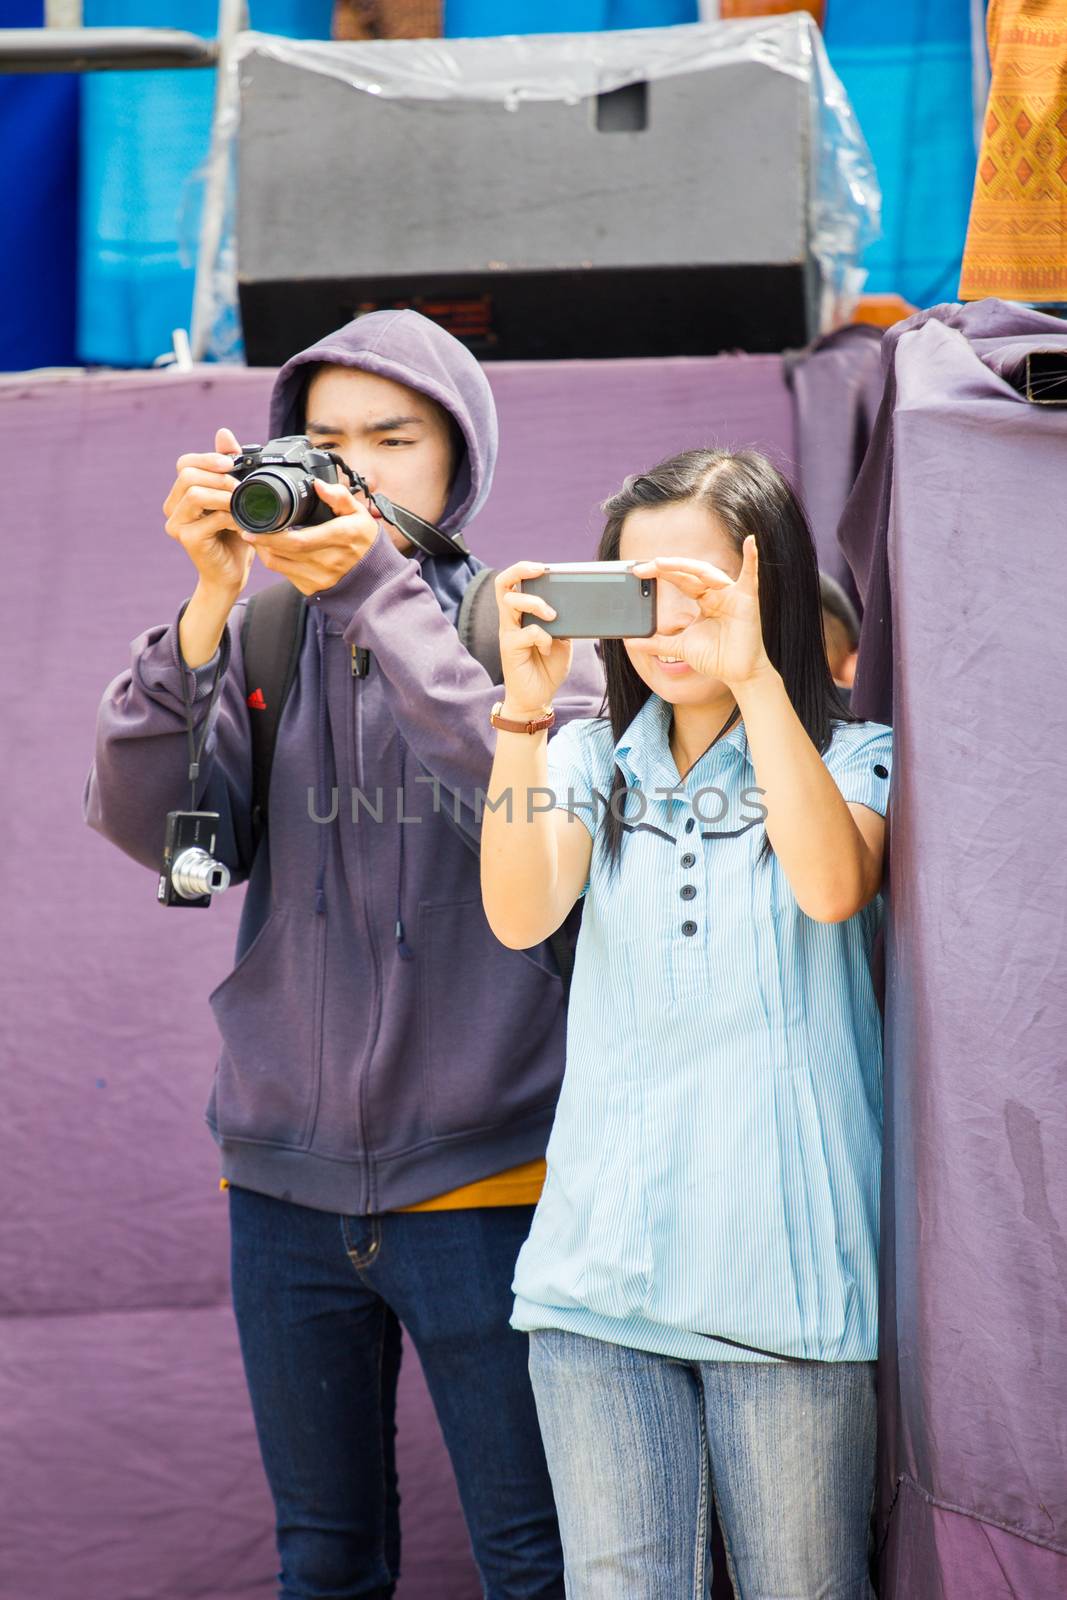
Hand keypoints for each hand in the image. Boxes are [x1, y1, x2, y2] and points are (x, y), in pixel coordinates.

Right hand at [163, 427, 252, 596]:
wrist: (232, 572)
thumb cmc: (234, 534)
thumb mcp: (234, 495)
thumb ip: (228, 466)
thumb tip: (223, 433)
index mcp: (181, 493)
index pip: (185, 463)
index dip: (207, 458)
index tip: (232, 463)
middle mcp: (173, 507)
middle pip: (187, 474)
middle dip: (218, 476)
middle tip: (241, 487)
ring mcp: (176, 523)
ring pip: (194, 493)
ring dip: (223, 495)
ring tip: (241, 503)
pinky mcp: (187, 539)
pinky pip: (209, 518)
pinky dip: (231, 516)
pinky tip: (243, 523)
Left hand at [240, 477, 380, 595]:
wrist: (375, 579)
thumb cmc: (365, 543)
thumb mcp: (359, 514)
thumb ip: (339, 497)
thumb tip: (318, 484)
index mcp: (341, 537)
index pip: (298, 540)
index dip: (271, 535)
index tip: (253, 527)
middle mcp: (329, 560)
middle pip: (283, 552)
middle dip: (261, 540)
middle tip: (247, 527)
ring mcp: (320, 578)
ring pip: (279, 564)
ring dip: (264, 550)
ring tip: (256, 536)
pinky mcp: (312, 589)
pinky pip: (284, 574)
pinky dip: (274, 561)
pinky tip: (271, 549)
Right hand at [494, 562, 573, 715]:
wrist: (537, 698)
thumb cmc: (548, 668)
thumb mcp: (562, 640)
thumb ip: (562, 622)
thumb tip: (573, 605)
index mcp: (521, 614)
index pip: (513, 582)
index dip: (524, 569)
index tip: (545, 568)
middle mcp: (511, 620)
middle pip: (503, 583)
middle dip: (520, 570)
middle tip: (541, 571)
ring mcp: (508, 633)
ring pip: (511, 601)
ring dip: (535, 603)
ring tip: (552, 615)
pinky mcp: (509, 648)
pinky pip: (527, 632)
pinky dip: (543, 637)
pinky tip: (549, 648)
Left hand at [633, 538, 773, 688]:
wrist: (737, 674)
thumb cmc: (716, 658)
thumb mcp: (679, 647)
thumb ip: (655, 643)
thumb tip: (630, 641)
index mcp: (703, 599)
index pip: (680, 580)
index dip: (660, 573)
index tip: (638, 572)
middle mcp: (717, 592)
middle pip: (690, 572)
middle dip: (666, 568)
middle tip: (645, 566)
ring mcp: (732, 594)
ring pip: (708, 572)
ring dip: (685, 565)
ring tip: (663, 562)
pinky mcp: (748, 599)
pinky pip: (750, 575)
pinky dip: (752, 557)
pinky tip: (750, 542)